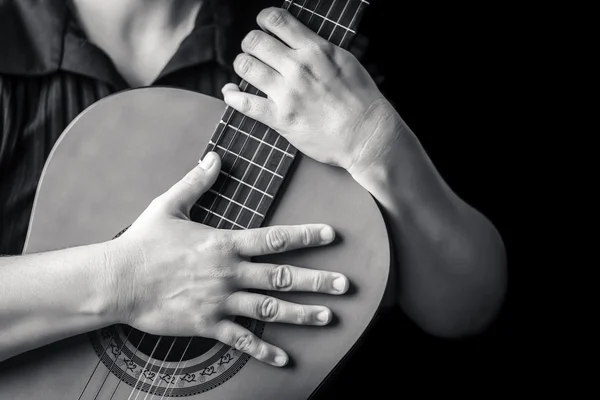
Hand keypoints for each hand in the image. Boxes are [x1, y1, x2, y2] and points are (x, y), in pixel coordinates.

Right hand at [108, 152, 348, 366]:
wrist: (117, 281)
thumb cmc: (142, 242)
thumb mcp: (168, 205)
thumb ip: (196, 181)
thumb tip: (214, 156)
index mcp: (224, 243)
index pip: (275, 238)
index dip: (306, 235)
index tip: (332, 235)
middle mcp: (229, 273)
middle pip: (282, 277)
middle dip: (317, 280)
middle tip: (345, 284)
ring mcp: (220, 301)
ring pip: (270, 310)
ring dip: (302, 314)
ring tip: (328, 316)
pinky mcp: (207, 324)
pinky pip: (241, 340)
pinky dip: (263, 351)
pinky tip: (284, 359)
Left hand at [221, 7, 401, 176]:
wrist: (367, 134)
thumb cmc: (361, 100)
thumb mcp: (344, 61)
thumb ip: (320, 49)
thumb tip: (300, 40)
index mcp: (315, 49)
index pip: (277, 20)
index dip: (264, 20)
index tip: (264, 27)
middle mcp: (298, 67)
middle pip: (255, 41)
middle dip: (250, 44)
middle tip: (253, 52)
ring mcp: (287, 93)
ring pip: (246, 66)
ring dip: (241, 65)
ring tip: (246, 70)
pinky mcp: (281, 118)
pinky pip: (244, 103)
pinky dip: (231, 96)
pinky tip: (229, 93)